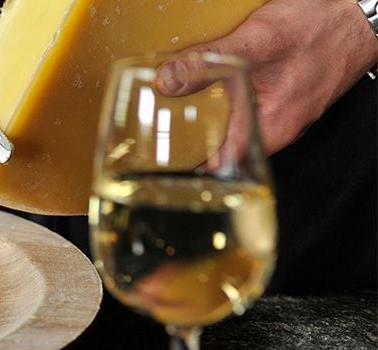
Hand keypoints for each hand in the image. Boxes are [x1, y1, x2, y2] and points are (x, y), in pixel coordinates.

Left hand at [158, 0, 377, 154]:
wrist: (358, 12)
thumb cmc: (322, 27)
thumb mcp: (257, 41)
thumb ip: (210, 61)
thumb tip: (169, 80)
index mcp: (274, 126)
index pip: (224, 163)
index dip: (191, 165)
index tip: (165, 161)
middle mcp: (279, 125)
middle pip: (226, 144)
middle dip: (193, 139)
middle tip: (161, 131)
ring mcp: (283, 111)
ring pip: (237, 124)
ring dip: (210, 117)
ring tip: (178, 110)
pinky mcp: (283, 95)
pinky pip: (248, 106)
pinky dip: (227, 100)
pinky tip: (211, 86)